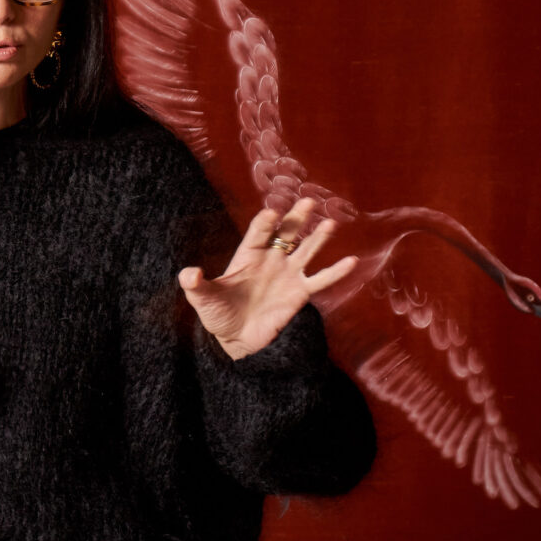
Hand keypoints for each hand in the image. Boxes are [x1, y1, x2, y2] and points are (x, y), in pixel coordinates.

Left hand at [178, 197, 357, 359]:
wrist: (235, 339)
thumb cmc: (217, 314)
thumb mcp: (202, 299)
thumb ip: (195, 284)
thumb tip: (188, 273)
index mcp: (247, 256)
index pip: (258, 234)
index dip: (264, 223)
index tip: (271, 213)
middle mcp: (270, 260)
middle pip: (286, 233)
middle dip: (296, 218)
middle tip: (308, 201)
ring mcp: (287, 274)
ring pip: (306, 251)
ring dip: (318, 238)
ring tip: (330, 223)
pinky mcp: (299, 293)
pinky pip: (321, 280)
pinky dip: (336, 271)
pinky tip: (351, 260)